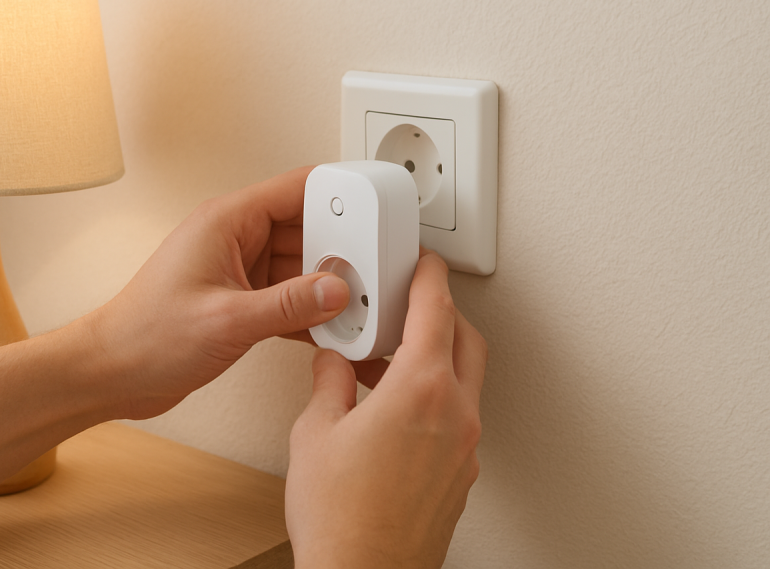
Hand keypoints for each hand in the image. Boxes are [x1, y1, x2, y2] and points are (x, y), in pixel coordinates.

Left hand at [92, 166, 351, 418]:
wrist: (112, 373)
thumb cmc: (145, 336)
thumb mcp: (227, 319)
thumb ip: (288, 304)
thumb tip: (337, 290)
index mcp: (226, 221)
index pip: (297, 188)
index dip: (339, 193)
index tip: (375, 203)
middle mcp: (234, 239)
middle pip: (306, 227)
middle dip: (341, 246)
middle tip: (375, 265)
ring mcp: (238, 271)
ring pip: (300, 265)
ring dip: (328, 283)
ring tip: (361, 300)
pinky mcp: (240, 302)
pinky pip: (288, 297)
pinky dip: (310, 311)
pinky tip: (333, 327)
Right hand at [285, 252, 486, 568]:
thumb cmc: (340, 517)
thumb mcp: (315, 433)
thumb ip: (328, 384)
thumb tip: (332, 365)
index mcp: (421, 390)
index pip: (436, 311)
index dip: (429, 278)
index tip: (425, 263)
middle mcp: (455, 415)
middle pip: (466, 340)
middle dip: (442, 313)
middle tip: (412, 303)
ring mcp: (464, 448)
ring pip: (466, 379)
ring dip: (439, 356)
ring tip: (392, 358)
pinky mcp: (460, 475)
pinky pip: (458, 414)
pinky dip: (437, 394)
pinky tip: (397, 406)